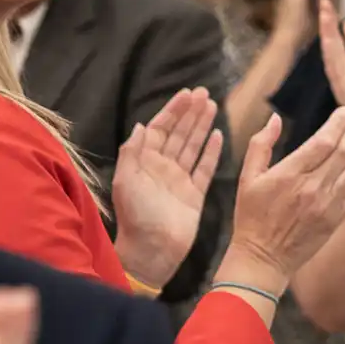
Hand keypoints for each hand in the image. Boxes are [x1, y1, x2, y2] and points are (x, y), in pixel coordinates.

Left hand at [111, 88, 222, 289]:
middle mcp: (163, 168)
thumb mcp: (125, 181)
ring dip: (202, 126)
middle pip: (180, 133)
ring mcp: (180, 180)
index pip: (161, 129)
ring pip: (194, 146)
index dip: (173, 111)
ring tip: (213, 106)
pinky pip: (206, 168)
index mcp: (145, 162)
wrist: (152, 250)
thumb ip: (133, 152)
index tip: (186, 94)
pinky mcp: (195, 194)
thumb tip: (141, 126)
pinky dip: (212, 152)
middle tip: (203, 93)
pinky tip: (219, 136)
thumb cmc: (136, 217)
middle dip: (191, 113)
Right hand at [226, 106, 344, 286]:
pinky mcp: (337, 218)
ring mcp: (328, 204)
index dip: (338, 123)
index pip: (323, 142)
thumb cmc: (251, 217)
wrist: (263, 259)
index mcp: (289, 175)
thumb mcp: (247, 178)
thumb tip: (274, 117)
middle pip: (344, 151)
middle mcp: (313, 188)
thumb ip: (261, 144)